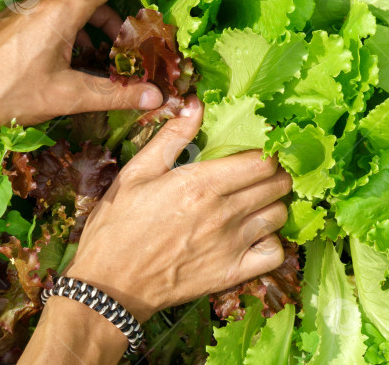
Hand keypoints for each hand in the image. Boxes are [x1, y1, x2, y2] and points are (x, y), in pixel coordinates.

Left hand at [0, 0, 162, 128]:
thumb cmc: (8, 92)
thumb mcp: (67, 96)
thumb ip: (115, 94)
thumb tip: (157, 97)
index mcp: (62, 10)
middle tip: (136, 21)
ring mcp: (27, 5)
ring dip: (95, 16)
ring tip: (109, 49)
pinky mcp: (15, 17)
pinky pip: (53, 7)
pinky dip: (73, 22)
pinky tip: (77, 54)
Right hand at [65, 95, 291, 321]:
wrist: (109, 284)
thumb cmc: (118, 225)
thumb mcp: (136, 173)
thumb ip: (171, 137)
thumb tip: (196, 103)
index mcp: (201, 184)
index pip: (262, 161)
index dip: (266, 152)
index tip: (258, 150)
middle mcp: (223, 213)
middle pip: (277, 185)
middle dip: (275, 173)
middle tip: (260, 173)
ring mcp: (231, 246)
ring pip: (280, 215)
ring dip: (274, 203)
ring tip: (257, 201)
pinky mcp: (232, 273)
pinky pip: (275, 253)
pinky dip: (272, 241)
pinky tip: (255, 235)